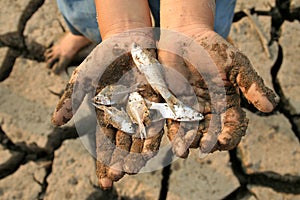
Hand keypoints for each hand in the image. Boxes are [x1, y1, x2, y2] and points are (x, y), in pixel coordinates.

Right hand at [51, 31, 164, 188]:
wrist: (127, 43)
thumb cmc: (103, 60)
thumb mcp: (83, 78)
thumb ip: (70, 99)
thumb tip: (55, 122)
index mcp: (107, 116)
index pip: (104, 146)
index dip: (104, 164)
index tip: (106, 183)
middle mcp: (126, 118)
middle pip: (124, 144)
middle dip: (123, 160)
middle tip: (122, 175)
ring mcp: (143, 110)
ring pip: (144, 136)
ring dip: (143, 151)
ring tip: (142, 166)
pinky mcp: (159, 101)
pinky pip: (164, 119)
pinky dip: (166, 133)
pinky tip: (167, 147)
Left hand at [158, 29, 277, 156]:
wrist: (187, 38)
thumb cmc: (214, 50)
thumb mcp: (236, 65)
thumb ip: (251, 85)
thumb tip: (271, 107)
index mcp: (227, 104)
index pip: (232, 127)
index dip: (229, 136)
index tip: (224, 140)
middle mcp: (209, 110)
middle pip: (210, 134)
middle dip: (207, 142)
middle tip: (204, 147)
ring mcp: (190, 109)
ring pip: (192, 132)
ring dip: (189, 143)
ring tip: (185, 150)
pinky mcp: (173, 104)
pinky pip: (174, 122)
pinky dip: (174, 134)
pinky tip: (175, 143)